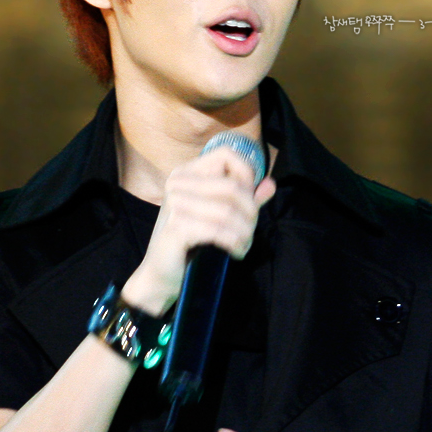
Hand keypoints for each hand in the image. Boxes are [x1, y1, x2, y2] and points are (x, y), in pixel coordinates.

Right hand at [121, 146, 275, 315]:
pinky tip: (236, 252)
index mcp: (186, 173)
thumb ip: (244, 198)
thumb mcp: (219, 216)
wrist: (160, 276)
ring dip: (244, 232)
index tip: (251, 201)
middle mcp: (178, 183)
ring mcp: (174, 203)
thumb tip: (270, 184)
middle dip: (250, 212)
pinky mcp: (176, 227)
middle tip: (250, 232)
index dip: (247, 175)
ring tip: (243, 245)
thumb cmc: (189, 244)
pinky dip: (233, 243)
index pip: (226, 155)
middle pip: (232, 186)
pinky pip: (218, 230)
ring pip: (228, 211)